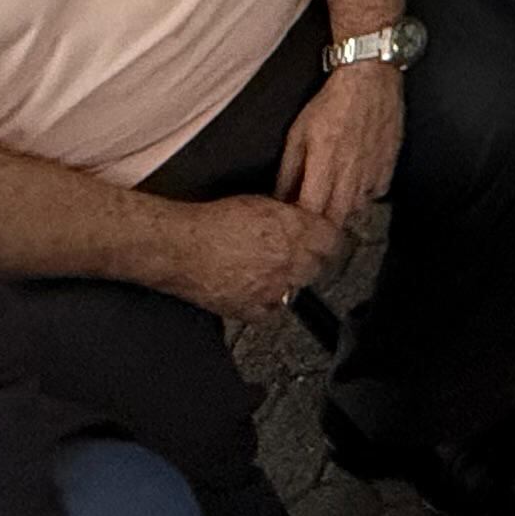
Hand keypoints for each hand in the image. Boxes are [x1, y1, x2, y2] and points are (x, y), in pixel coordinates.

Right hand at [172, 192, 349, 319]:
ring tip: (274, 270)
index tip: (325, 240)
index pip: (333, 240)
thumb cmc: (213, 221)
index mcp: (293, 231)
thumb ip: (289, 216)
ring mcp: (271, 287)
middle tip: (298, 255)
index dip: (329, 239)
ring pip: (298, 288)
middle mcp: (288, 260)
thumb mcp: (261, 204)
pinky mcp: (250, 308)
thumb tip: (304, 220)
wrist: (181, 246)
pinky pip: (272, 311)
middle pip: (317, 266)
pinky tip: (260, 293)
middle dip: (312, 260)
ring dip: (291, 280)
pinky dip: (269, 304)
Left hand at [275, 59, 406, 221]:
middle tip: (313, 226)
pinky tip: (356, 190)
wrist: (370, 78)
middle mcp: (350, 173)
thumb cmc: (331, 103)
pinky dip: (366, 199)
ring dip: (344, 214)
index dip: (302, 225)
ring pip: (357, 210)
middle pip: (336, 218)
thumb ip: (288, 169)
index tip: (295, 226)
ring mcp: (372, 171)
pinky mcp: (389, 164)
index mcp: (324, 165)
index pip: (312, 212)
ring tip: (333, 209)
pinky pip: (377, 195)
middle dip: (323, 227)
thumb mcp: (298, 133)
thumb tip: (278, 198)